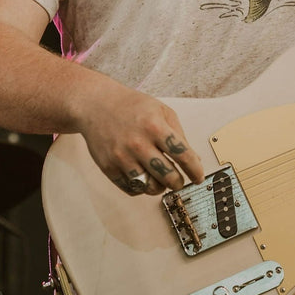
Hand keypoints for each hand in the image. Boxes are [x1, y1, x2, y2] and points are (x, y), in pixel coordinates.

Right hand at [76, 84, 204, 195]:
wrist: (96, 105)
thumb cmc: (132, 106)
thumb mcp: (162, 111)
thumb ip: (179, 135)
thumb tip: (195, 160)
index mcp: (155, 126)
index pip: (183, 155)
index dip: (195, 170)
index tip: (198, 177)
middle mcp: (138, 143)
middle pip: (167, 176)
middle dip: (178, 182)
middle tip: (179, 181)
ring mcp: (122, 157)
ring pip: (149, 187)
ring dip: (160, 188)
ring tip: (161, 181)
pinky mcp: (109, 167)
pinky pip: (131, 189)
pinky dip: (141, 188)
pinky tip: (144, 178)